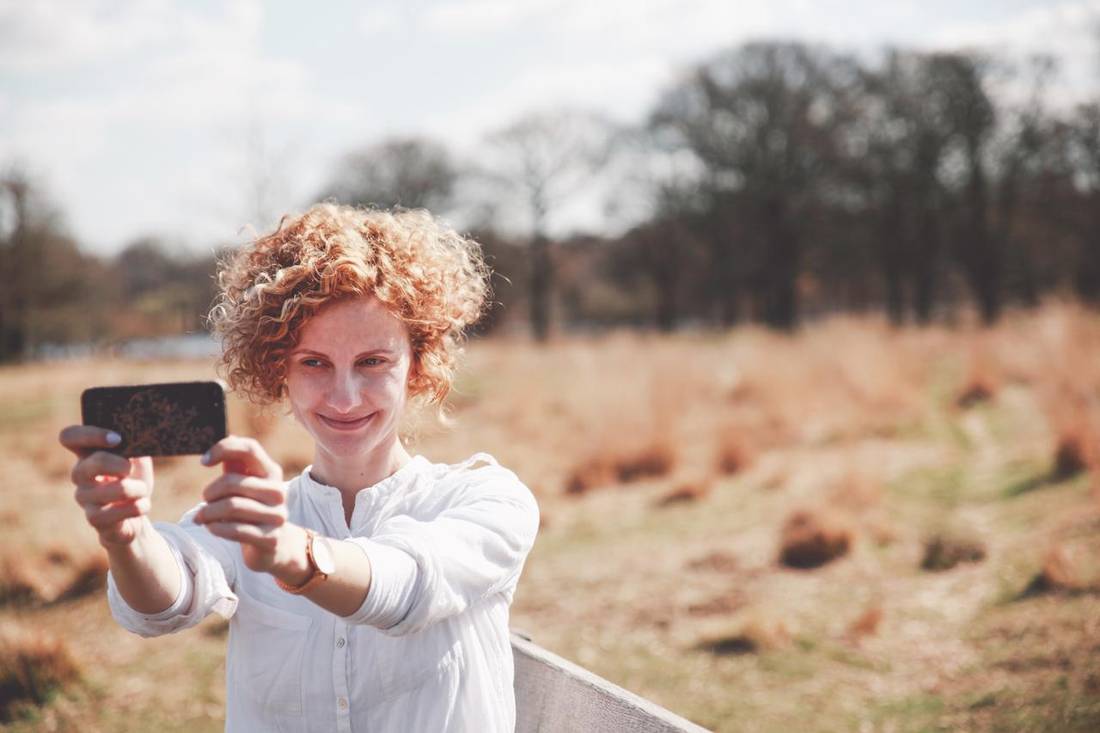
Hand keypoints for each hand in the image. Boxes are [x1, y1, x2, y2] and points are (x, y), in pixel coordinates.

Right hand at [59, 425, 153, 547]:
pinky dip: (139, 506)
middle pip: (93, 462)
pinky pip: (119, 511)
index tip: (117, 439)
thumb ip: (133, 444)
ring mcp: (84, 497)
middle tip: (130, 470)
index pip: (69, 436)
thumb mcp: (137, 458)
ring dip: (138, 489)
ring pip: (116, 489)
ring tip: (142, 490)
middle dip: (120, 465)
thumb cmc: (134, 479)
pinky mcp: (95, 519)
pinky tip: (142, 505)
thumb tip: (139, 433)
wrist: (137, 511)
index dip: (90, 435)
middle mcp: (80, 474)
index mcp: (88, 454)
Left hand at [193, 436, 301, 575]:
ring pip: (231, 507)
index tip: (204, 461)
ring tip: (202, 516)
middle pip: (233, 482)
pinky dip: (216, 527)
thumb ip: (237, 464)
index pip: (249, 449)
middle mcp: (278, 491)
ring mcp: (276, 515)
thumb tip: (230, 437)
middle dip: (210, 492)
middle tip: (204, 500)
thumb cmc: (254, 508)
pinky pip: (235, 530)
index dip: (223, 449)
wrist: (276, 545)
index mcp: (272, 472)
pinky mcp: (270, 538)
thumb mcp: (247, 484)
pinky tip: (211, 527)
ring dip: (209, 512)